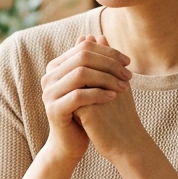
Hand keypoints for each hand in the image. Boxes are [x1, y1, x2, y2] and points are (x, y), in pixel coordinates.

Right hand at [40, 35, 130, 163]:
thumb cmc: (84, 112)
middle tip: (129, 74)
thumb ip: (93, 61)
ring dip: (107, 78)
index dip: (108, 52)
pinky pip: (79, 96)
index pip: (84, 47)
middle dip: (110, 64)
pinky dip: (99, 94)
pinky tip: (114, 96)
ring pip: (81, 74)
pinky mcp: (54, 109)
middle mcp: (49, 76)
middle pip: (83, 57)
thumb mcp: (90, 84)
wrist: (70, 143)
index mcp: (56, 66)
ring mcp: (49, 93)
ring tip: (125, 86)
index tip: (128, 62)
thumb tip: (98, 35)